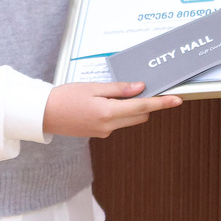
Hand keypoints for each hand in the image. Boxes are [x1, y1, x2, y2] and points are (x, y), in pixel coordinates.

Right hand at [42, 82, 181, 138]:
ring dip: (131, 107)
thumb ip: (118, 89)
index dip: (162, 103)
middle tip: (139, 86)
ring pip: (129, 119)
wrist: (44, 114)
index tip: (177, 100)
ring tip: (112, 93)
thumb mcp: (93, 87)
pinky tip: (103, 102)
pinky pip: (117, 122)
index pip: (142, 107)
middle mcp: (109, 126)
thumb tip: (140, 88)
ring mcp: (104, 132)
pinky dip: (118, 112)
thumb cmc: (65, 97)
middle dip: (144, 102)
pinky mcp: (99, 134)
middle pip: (140, 115)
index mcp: (108, 112)